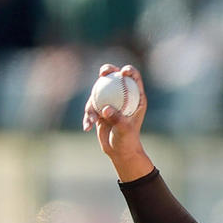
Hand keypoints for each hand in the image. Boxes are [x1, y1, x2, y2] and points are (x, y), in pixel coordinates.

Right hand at [83, 63, 153, 181]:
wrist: (119, 151)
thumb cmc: (127, 141)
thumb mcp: (124, 130)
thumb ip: (116, 118)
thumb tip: (105, 108)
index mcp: (135, 98)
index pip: (134, 79)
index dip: (129, 71)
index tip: (122, 72)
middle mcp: (123, 97)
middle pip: (114, 77)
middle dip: (107, 70)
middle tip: (103, 73)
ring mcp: (111, 101)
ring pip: (99, 92)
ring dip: (93, 104)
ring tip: (94, 120)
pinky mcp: (100, 109)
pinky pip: (91, 107)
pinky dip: (88, 116)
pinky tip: (87, 127)